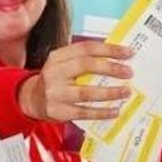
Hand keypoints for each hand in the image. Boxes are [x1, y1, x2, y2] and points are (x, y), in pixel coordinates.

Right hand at [18, 41, 132, 121]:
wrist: (32, 100)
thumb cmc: (57, 80)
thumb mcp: (64, 64)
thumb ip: (85, 60)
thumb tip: (118, 60)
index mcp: (58, 56)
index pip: (86, 48)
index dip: (109, 49)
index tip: (129, 53)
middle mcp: (54, 72)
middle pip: (85, 66)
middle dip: (111, 68)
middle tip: (129, 72)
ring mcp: (54, 93)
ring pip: (86, 92)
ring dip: (109, 93)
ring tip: (126, 92)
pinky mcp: (57, 111)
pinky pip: (83, 112)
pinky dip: (101, 112)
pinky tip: (115, 111)